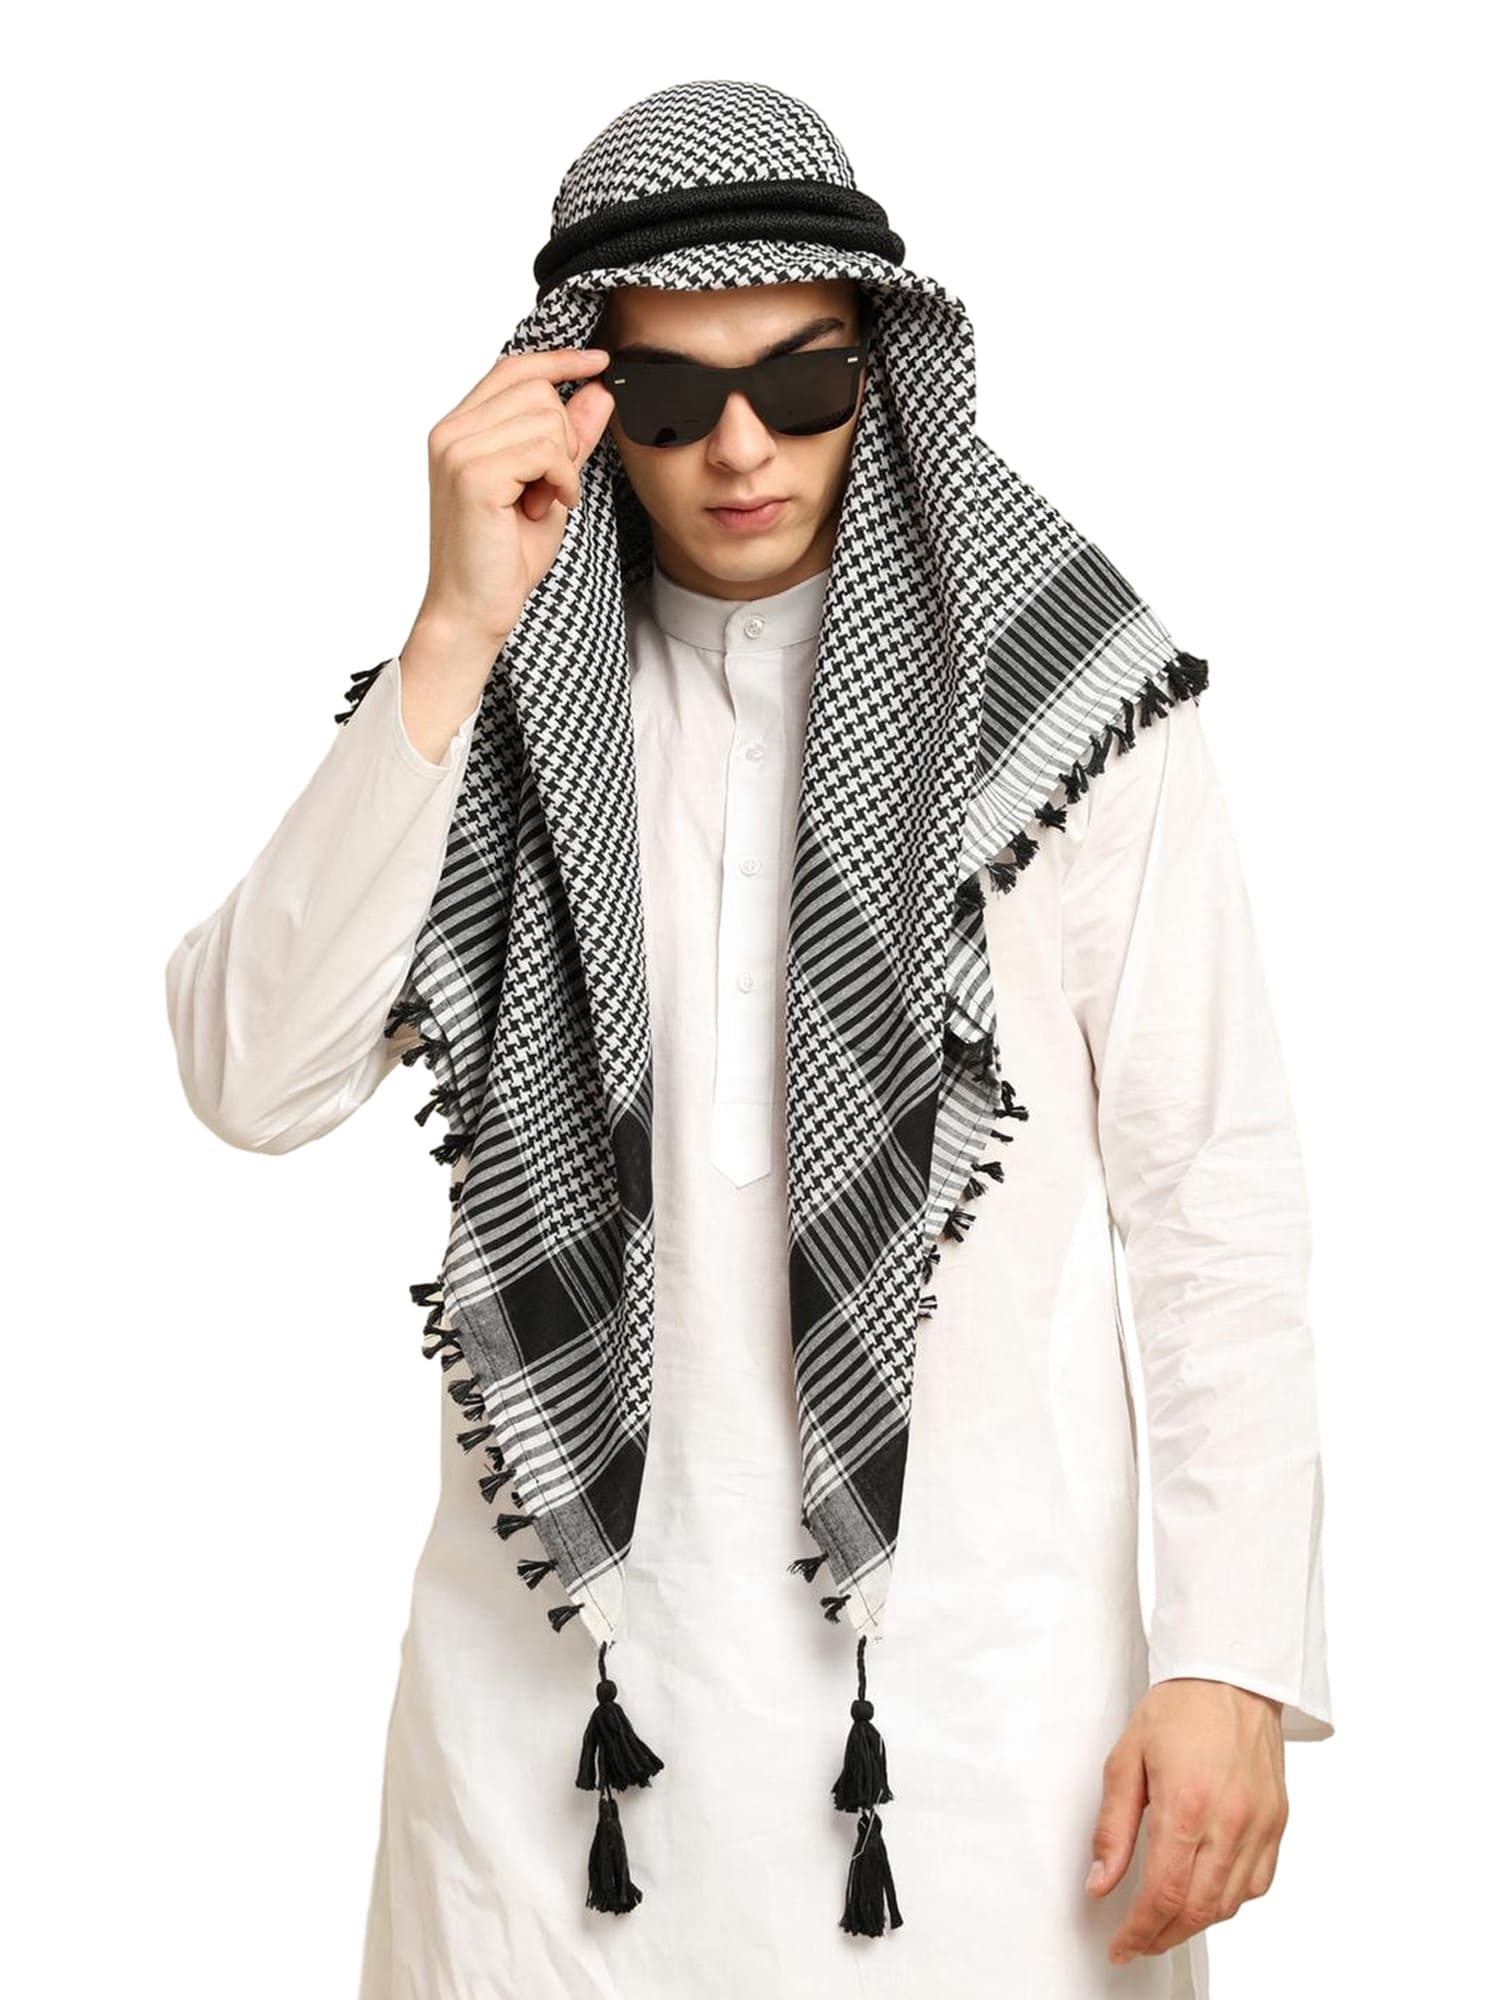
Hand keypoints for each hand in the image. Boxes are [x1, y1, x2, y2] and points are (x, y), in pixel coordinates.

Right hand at [416, 345, 615, 652]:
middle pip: (537, 390)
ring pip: (545, 417)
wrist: (474, 611)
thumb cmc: (503, 558)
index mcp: (459, 429)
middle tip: (552, 485)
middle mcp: (450, 431)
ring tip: (544, 501)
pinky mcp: (473, 474)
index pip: (512, 368)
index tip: (599, 361)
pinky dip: (562, 480)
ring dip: (563, 464)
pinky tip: (547, 508)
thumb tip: (598, 390)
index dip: (559, 360)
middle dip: (564, 436)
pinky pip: (544, 449)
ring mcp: (457, 450)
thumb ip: (569, 439)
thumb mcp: (547, 487)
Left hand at [1085, 1677, 1288, 1965]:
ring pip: (1229, 1904)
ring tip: (1165, 1922)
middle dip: (1163, 1936)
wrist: (1229, 1676)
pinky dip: (1229, 1901)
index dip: (1139, 1932)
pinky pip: (1257, 1884)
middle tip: (1138, 1940)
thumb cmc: (1177, 1710)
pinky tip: (1206, 1893)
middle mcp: (1230, 1821)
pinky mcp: (1278, 1822)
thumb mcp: (1126, 1760)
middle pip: (1198, 1910)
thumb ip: (1113, 1829)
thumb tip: (1100, 1884)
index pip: (1164, 1895)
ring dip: (1194, 1923)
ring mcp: (1260, 1825)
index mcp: (1187, 1805)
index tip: (1121, 1946)